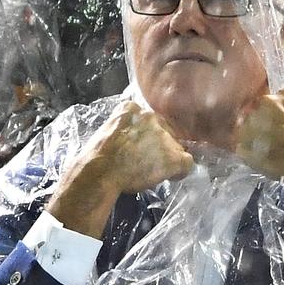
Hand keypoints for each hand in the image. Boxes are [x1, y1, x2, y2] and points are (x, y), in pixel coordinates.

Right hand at [47, 100, 193, 239]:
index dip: (148, 135)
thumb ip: (123, 129)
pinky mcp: (173, 155)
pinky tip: (169, 177)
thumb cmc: (97, 157)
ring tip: (153, 170)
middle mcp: (151, 117)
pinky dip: (179, 171)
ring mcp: (163, 136)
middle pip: (165, 130)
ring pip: (175, 146)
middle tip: (147, 160)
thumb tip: (131, 142)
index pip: (149, 119)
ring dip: (167, 157)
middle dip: (159, 144)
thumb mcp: (107, 131)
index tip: (141, 146)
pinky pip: (186, 162)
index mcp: (132, 108)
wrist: (100, 171)